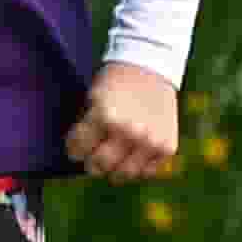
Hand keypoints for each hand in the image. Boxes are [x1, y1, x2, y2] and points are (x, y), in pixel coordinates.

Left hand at [67, 62, 182, 180]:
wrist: (151, 67)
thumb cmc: (116, 82)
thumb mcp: (93, 98)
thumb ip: (88, 126)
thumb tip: (80, 154)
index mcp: (105, 117)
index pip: (77, 150)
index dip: (74, 150)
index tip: (76, 149)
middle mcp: (128, 132)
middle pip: (99, 166)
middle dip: (92, 163)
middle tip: (93, 159)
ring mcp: (150, 142)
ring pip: (124, 174)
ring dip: (115, 169)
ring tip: (113, 160)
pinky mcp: (167, 147)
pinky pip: (147, 171)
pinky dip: (138, 167)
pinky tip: (132, 156)